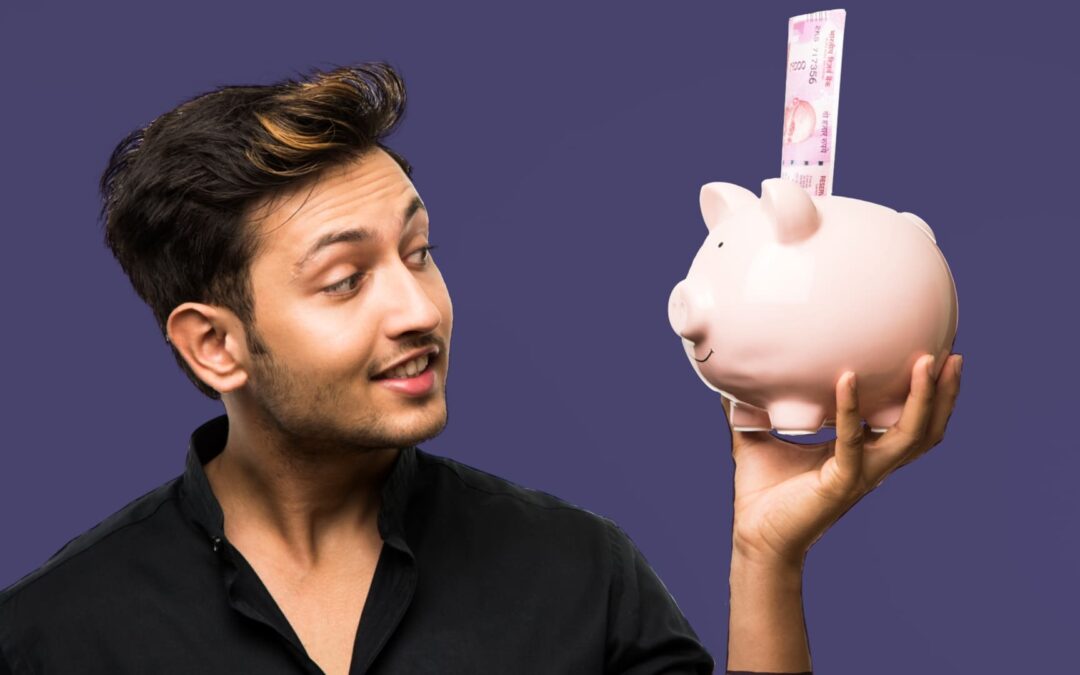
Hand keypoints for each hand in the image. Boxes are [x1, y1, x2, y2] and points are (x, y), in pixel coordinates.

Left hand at [723, 353, 962, 567]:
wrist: (754, 536)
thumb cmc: (761, 493)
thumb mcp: (758, 437)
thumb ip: (752, 406)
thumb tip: (727, 373)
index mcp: (862, 453)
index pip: (906, 422)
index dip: (928, 396)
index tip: (935, 356)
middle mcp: (871, 464)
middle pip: (927, 430)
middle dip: (945, 395)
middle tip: (952, 355)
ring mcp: (861, 475)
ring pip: (910, 437)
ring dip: (922, 400)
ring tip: (925, 364)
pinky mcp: (840, 483)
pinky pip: (852, 443)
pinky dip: (852, 410)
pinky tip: (846, 379)